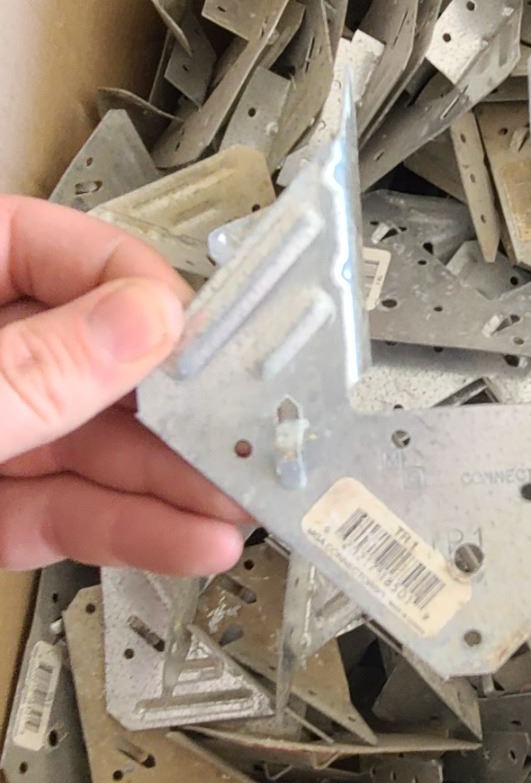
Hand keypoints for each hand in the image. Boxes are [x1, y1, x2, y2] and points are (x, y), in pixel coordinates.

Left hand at [0, 196, 245, 573]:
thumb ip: (33, 369)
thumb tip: (141, 322)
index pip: (48, 244)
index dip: (131, 285)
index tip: (195, 330)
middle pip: (90, 361)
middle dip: (174, 408)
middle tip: (246, 428)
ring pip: (88, 447)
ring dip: (172, 482)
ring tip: (239, 501)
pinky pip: (62, 511)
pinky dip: (128, 529)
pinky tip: (189, 538)